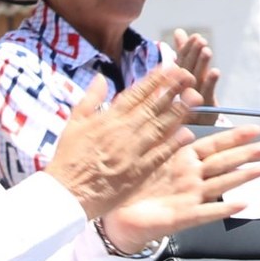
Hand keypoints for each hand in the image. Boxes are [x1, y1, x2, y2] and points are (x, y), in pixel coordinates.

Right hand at [46, 68, 200, 220]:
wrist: (63, 194)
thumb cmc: (67, 159)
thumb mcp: (73, 124)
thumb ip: (90, 100)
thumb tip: (101, 77)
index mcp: (107, 119)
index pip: (136, 93)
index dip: (156, 78)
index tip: (172, 66)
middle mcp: (122, 131)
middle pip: (153, 106)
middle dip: (173, 89)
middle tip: (191, 76)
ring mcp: (131, 151)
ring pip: (160, 126)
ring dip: (179, 112)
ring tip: (195, 98)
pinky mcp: (137, 172)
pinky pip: (159, 154)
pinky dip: (173, 144)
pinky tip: (188, 133)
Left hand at [100, 127, 259, 253]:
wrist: (117, 217)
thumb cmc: (133, 185)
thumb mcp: (147, 155)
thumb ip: (164, 136)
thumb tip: (178, 112)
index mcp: (184, 159)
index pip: (214, 145)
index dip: (235, 137)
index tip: (256, 129)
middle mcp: (192, 177)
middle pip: (224, 162)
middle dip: (248, 154)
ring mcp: (190, 197)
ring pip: (221, 184)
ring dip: (243, 177)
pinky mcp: (183, 217)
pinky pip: (206, 212)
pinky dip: (224, 208)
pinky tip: (242, 204)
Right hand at [170, 29, 220, 107]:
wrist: (190, 131)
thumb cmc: (188, 98)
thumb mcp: (186, 73)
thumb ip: (183, 52)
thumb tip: (179, 31)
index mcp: (177, 81)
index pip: (180, 62)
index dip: (188, 49)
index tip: (195, 36)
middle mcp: (182, 90)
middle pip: (187, 70)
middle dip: (194, 54)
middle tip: (200, 40)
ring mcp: (192, 101)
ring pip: (196, 80)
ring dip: (201, 65)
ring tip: (206, 50)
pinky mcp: (206, 109)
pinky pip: (207, 95)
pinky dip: (210, 83)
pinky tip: (215, 72)